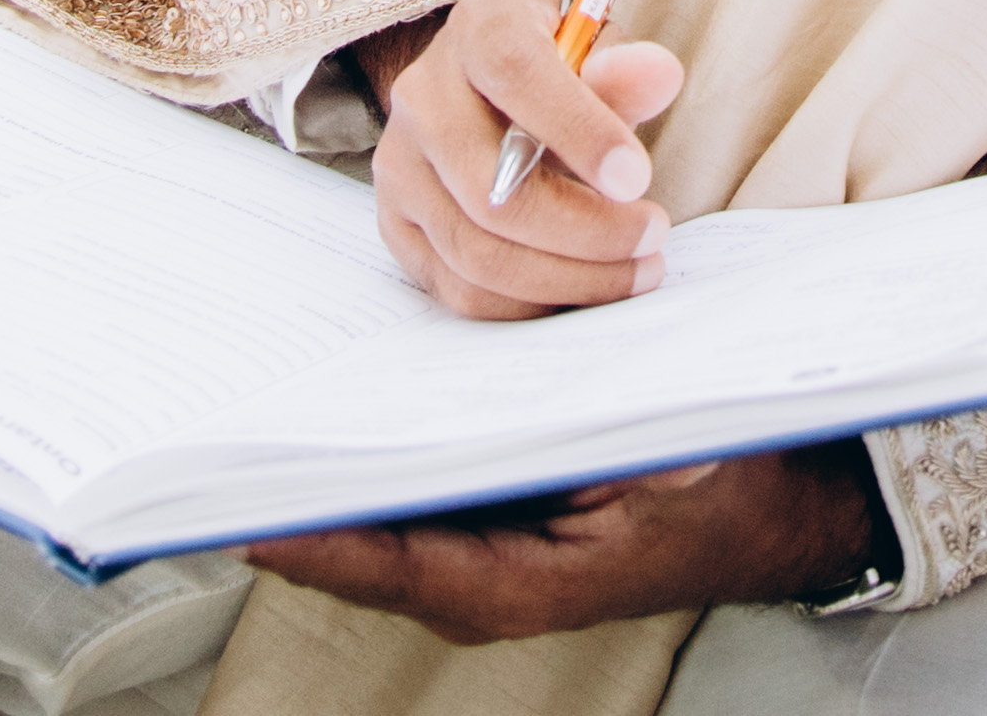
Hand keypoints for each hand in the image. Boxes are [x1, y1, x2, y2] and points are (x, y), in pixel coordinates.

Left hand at [247, 446, 880, 645]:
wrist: (770, 515)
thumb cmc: (720, 481)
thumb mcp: (657, 449)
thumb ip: (579, 434)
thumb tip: (507, 405)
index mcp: (514, 585)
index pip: (382, 565)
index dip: (309, 532)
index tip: (240, 506)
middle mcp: (480, 586)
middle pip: (357, 545)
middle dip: (295, 491)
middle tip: (216, 444)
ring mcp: (479, 563)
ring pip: (373, 523)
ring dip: (323, 472)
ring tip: (254, 415)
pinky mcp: (485, 534)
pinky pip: (405, 502)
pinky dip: (370, 458)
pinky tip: (339, 400)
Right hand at [356, 0, 685, 319]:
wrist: (484, 90)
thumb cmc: (553, 72)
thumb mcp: (592, 51)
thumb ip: (624, 70)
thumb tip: (660, 75)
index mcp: (476, 33)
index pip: (515, 74)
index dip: (579, 130)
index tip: (639, 178)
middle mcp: (421, 98)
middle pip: (493, 191)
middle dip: (586, 230)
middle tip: (651, 235)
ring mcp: (401, 168)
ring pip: (477, 253)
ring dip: (569, 277)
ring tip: (635, 267)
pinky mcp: (397, 226)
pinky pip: (460, 289)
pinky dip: (530, 303)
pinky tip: (583, 285)